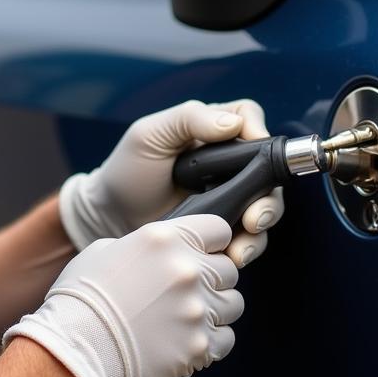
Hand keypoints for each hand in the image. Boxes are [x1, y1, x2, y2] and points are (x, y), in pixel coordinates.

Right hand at [4, 215, 241, 376]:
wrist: (73, 350)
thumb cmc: (81, 298)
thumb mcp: (106, 251)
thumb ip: (144, 246)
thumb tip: (160, 252)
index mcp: (165, 239)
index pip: (219, 229)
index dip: (211, 242)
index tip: (202, 254)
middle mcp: (187, 270)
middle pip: (228, 268)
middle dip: (212, 278)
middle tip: (187, 292)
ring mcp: (196, 309)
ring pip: (233, 304)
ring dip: (215, 309)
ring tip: (187, 318)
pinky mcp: (198, 346)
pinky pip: (225, 339)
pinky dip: (211, 341)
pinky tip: (186, 340)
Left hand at [59, 99, 284, 266]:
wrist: (109, 219)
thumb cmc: (127, 170)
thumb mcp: (150, 135)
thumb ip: (189, 119)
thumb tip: (233, 124)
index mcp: (211, 130)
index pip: (250, 118)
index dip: (259, 133)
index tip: (255, 156)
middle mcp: (228, 162)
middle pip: (268, 172)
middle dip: (268, 198)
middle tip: (254, 219)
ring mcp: (229, 196)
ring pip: (264, 207)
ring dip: (260, 229)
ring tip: (240, 248)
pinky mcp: (223, 227)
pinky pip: (248, 237)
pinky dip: (244, 248)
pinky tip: (230, 257)